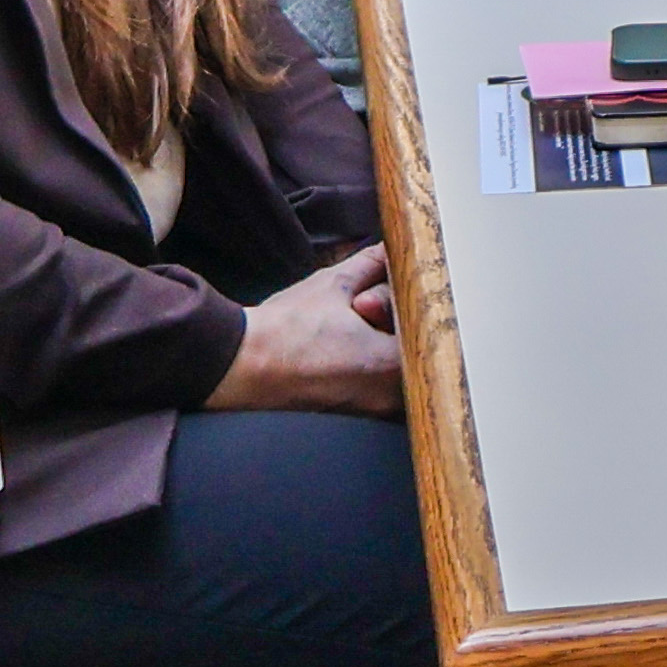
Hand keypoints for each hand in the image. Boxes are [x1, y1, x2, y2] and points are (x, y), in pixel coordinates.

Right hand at [206, 257, 401, 416]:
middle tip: (360, 310)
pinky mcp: (353, 416)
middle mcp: (389, 396)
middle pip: (415, 351)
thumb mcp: (334, 284)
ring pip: (399, 371)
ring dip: (383, 346)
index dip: (405, 305)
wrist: (239, 367)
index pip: (426, 327)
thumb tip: (389, 249)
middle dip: (395, 325)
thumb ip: (372, 263)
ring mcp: (372, 412)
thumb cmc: (284, 331)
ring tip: (348, 331)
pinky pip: (378, 387)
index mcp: (393, 364)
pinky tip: (341, 348)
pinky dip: (368, 366)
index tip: (384, 296)